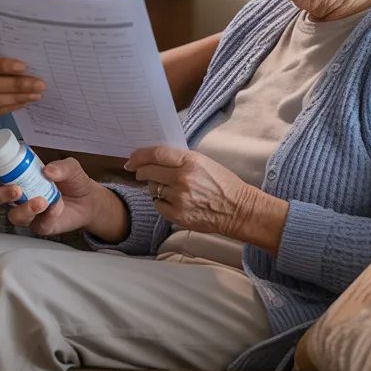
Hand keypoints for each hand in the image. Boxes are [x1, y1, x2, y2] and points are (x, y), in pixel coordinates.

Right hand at [0, 157, 128, 240]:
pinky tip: (58, 206)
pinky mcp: (41, 226)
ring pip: (14, 216)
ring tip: (42, 201)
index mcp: (20, 179)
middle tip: (17, 190)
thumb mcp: (70, 167)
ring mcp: (29, 214)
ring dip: (25, 208)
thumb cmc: (73, 180)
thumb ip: (61, 167)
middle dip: (1, 195)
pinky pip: (39, 225)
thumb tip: (47, 170)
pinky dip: (48, 215)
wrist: (90, 200)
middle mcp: (19, 197)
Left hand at [125, 146, 287, 252]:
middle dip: (141, 171)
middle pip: (148, 171)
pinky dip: (161, 202)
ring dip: (154, 187)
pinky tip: (173, 200)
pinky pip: (158, 205)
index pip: (156, 154)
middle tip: (139, 171)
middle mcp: (182, 179)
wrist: (238, 209)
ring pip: (152, 189)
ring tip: (168, 188)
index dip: (140, 155)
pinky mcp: (178, 216)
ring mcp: (179, 199)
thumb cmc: (223, 183)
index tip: (132, 158)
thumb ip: (179, 160)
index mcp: (190, 161)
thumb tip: (154, 159)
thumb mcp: (203, 162)